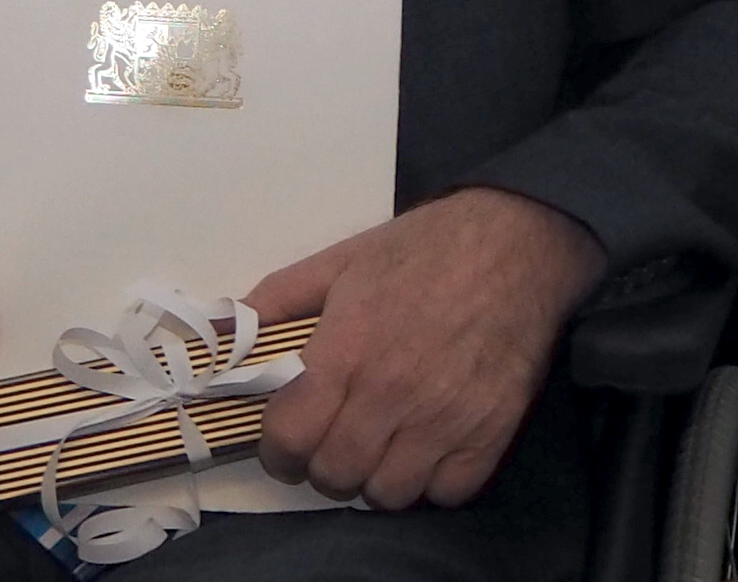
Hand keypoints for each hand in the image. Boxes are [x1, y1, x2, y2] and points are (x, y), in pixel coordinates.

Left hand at [248, 187, 605, 510]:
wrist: (514, 243)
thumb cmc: (422, 250)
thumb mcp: (339, 260)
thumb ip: (276, 299)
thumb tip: (223, 330)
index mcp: (347, 350)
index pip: (290, 437)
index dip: (277, 449)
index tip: (284, 442)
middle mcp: (391, 393)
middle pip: (334, 475)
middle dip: (322, 464)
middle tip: (333, 439)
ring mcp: (444, 419)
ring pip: (387, 494)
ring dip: (375, 477)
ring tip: (379, 446)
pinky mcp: (490, 434)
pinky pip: (446, 494)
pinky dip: (431, 481)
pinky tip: (426, 448)